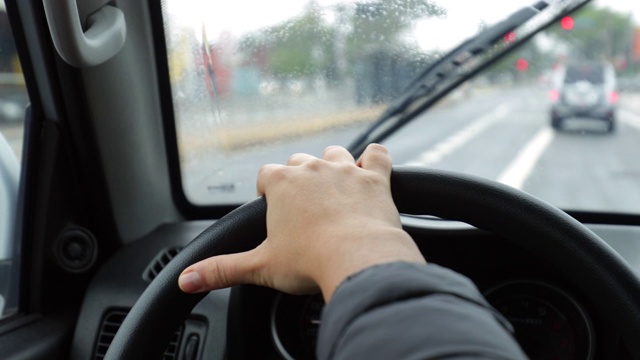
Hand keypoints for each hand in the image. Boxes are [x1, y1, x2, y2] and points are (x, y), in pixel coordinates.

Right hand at [178, 144, 425, 300]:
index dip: (267, 191)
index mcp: (281, 184)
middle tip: (302, 206)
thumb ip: (221, 269)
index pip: (265, 176)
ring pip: (334, 154)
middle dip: (298, 178)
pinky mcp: (376, 178)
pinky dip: (375, 158)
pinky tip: (372, 166)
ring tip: (333, 187)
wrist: (358, 259)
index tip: (271, 208)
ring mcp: (346, 170)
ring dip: (333, 165)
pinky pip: (378, 154)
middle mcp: (312, 168)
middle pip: (298, 162)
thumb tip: (186, 280)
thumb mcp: (260, 267)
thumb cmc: (309, 261)